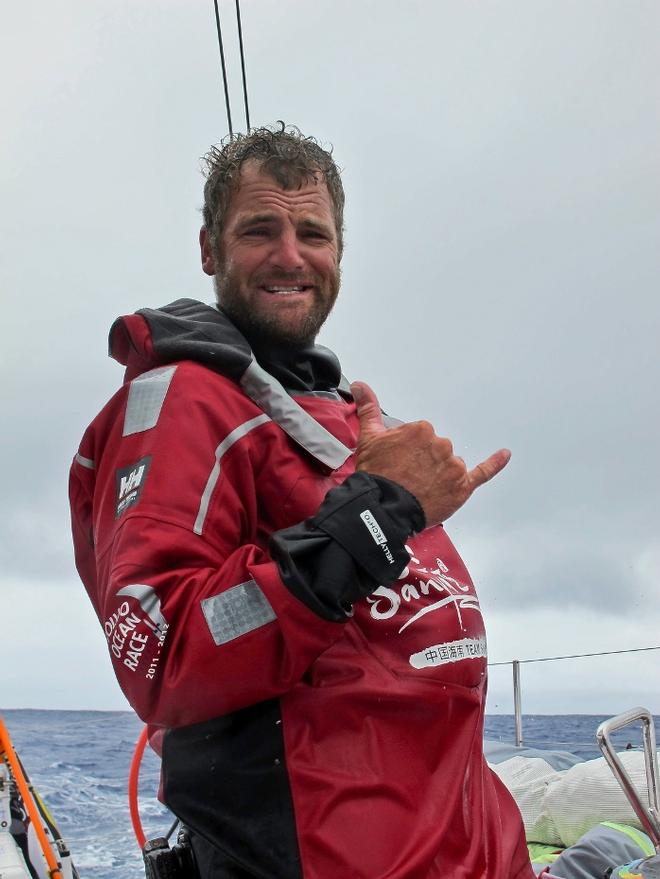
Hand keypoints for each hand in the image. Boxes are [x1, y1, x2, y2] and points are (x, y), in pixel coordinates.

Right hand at [351, 381, 510, 526]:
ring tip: (420, 487)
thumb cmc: (377, 475)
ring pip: (450, 464)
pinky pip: (483, 472)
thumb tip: (361, 385)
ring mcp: (453, 466)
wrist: (384, 508)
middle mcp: (441, 444)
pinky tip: (504, 455)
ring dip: (439, 473)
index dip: (407, 451)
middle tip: (406, 477)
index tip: (398, 461)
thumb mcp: (369, 438)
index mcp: (422, 429)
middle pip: (436, 450)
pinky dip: (496, 463)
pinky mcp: (462, 486)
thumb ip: (368, 408)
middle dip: (423, 462)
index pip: (420, 437)